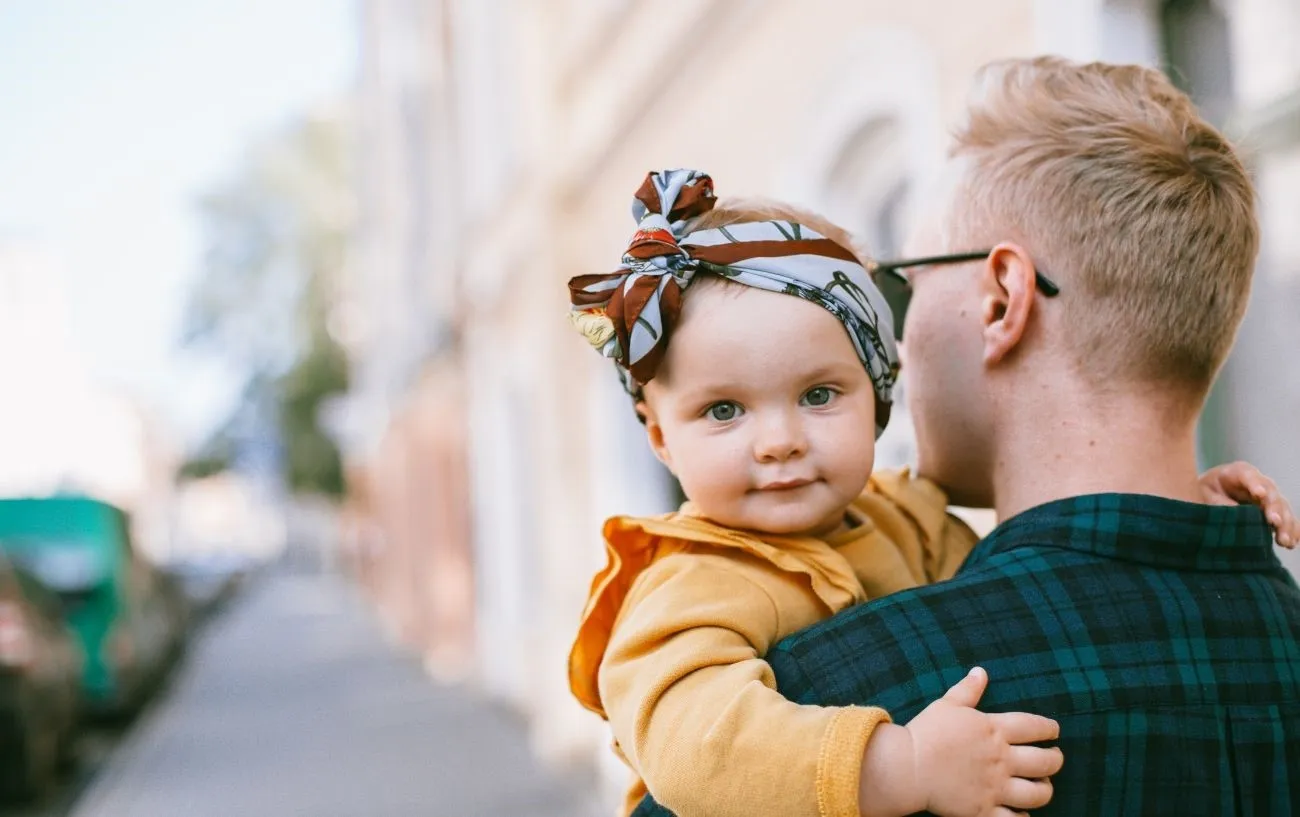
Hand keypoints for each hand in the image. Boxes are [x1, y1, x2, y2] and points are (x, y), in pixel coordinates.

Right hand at [861, 667, 1062, 816]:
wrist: (907, 766)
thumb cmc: (926, 733)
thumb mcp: (947, 705)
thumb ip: (968, 689)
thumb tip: (981, 671)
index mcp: (993, 730)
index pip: (1035, 726)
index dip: (1050, 728)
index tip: (1054, 730)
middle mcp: (1001, 758)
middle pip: (1046, 761)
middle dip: (1055, 760)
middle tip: (1054, 758)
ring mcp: (994, 787)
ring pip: (1038, 793)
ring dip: (1045, 789)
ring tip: (1042, 785)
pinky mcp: (984, 810)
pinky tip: (1022, 812)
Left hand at [1199, 461, 1297, 547]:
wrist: (1211, 494)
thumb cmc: (1205, 491)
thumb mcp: (1205, 493)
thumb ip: (1219, 502)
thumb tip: (1236, 513)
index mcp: (1239, 472)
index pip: (1249, 476)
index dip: (1255, 484)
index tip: (1259, 494)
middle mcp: (1259, 483)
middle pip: (1271, 494)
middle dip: (1274, 508)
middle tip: (1274, 522)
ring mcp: (1269, 497)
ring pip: (1282, 508)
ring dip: (1285, 524)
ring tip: (1284, 541)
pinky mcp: (1274, 511)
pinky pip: (1287, 520)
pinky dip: (1291, 531)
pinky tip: (1291, 543)